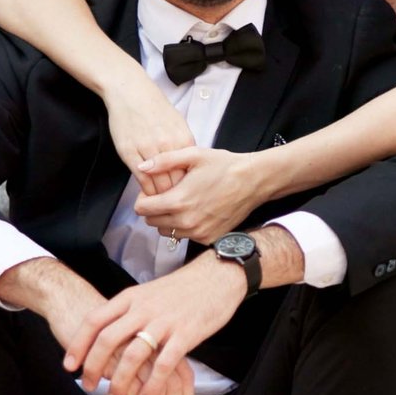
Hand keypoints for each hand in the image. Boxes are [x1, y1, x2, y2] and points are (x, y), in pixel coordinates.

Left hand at [67, 255, 249, 394]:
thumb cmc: (182, 289)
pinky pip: (164, 365)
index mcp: (130, 297)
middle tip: (87, 386)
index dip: (79, 344)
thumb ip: (128, 312)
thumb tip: (106, 332)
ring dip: (120, 381)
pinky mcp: (186, 335)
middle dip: (93, 366)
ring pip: (133, 355)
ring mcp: (165, 322)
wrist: (217, 276)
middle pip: (108, 339)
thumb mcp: (147, 293)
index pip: (95, 320)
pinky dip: (151, 386)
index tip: (68, 365)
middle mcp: (143, 308)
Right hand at [107, 82, 196, 197]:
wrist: (131, 92)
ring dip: (160, 198)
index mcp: (183, 141)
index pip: (190, 175)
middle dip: (176, 199)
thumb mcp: (178, 125)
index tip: (186, 198)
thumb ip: (184, 148)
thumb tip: (191, 170)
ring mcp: (147, 149)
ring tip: (161, 205)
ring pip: (158, 185)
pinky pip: (141, 179)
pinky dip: (145, 190)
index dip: (189, 190)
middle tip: (174, 208)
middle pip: (176, 183)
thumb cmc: (155, 108)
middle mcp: (168, 146)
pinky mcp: (129, 152)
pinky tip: (147, 194)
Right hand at [122, 353, 197, 394]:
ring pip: (154, 389)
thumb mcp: (141, 361)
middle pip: (173, 385)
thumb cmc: (119, 351)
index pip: (185, 377)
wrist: (93, 333)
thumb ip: (156, 380)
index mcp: (166, 349)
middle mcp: (157, 349)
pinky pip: (133, 390)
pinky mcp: (121, 359)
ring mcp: (140, 354)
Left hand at [134, 147, 264, 243]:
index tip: (152, 192)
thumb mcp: (193, 155)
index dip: (142, 198)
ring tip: (181, 204)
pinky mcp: (209, 238)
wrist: (253, 181)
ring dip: (167, 220)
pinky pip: (185, 237)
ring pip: (167, 232)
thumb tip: (142, 167)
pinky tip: (195, 211)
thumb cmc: (225, 166)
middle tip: (166, 196)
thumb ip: (164, 161)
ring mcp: (198, 233)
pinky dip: (184, 227)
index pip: (142, 210)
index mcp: (178, 201)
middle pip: (151, 222)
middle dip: (153, 209)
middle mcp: (186, 222)